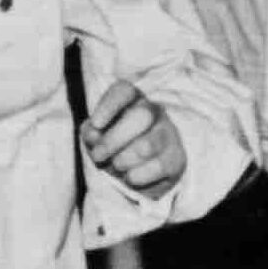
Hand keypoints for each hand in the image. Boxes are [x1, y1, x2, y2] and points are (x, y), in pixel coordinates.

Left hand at [85, 79, 182, 195]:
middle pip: (142, 115)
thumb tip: (93, 135)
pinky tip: (130, 177)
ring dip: (124, 160)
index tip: (96, 124)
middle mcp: (153, 111)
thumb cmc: (114, 147)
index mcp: (131, 100)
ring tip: (116, 166)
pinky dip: (137, 176)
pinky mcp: (176, 158)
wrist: (139, 172)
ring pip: (148, 145)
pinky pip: (158, 167)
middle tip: (98, 155)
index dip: (109, 106)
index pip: (124, 91)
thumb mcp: (97, 138)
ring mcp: (167, 134)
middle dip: (114, 139)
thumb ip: (91, 133)